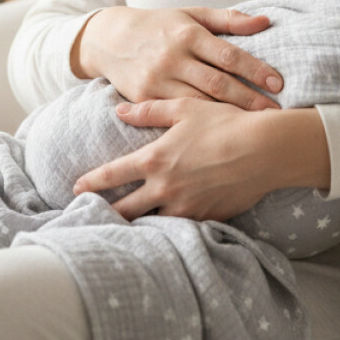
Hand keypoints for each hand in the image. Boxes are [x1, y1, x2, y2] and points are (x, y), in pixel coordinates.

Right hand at [71, 6, 281, 110]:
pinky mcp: (144, 99)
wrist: (109, 39)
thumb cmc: (158, 26)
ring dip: (227, 117)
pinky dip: (198, 125)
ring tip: (254, 128)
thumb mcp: (191, 15)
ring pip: (198, 104)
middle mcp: (172, 58)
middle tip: (276, 114)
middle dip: (249, 100)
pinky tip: (218, 134)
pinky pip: (175, 116)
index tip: (278, 83)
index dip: (255, 70)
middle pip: (217, 84)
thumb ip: (228, 19)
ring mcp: (157, 80)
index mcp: (187, 34)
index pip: (228, 54)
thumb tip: (265, 21)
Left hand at [73, 101, 330, 221]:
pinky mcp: (207, 218)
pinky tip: (162, 231)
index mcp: (155, 160)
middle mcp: (165, 188)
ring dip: (136, 226)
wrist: (265, 150)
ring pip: (151, 224)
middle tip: (90, 218)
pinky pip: (181, 228)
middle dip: (105, 215)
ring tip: (121, 229)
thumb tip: (120, 111)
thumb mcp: (184, 108)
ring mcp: (186, 207)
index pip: (112, 176)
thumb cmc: (223, 122)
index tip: (75, 189)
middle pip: (125, 211)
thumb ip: (148, 111)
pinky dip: (168, 229)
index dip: (90, 183)